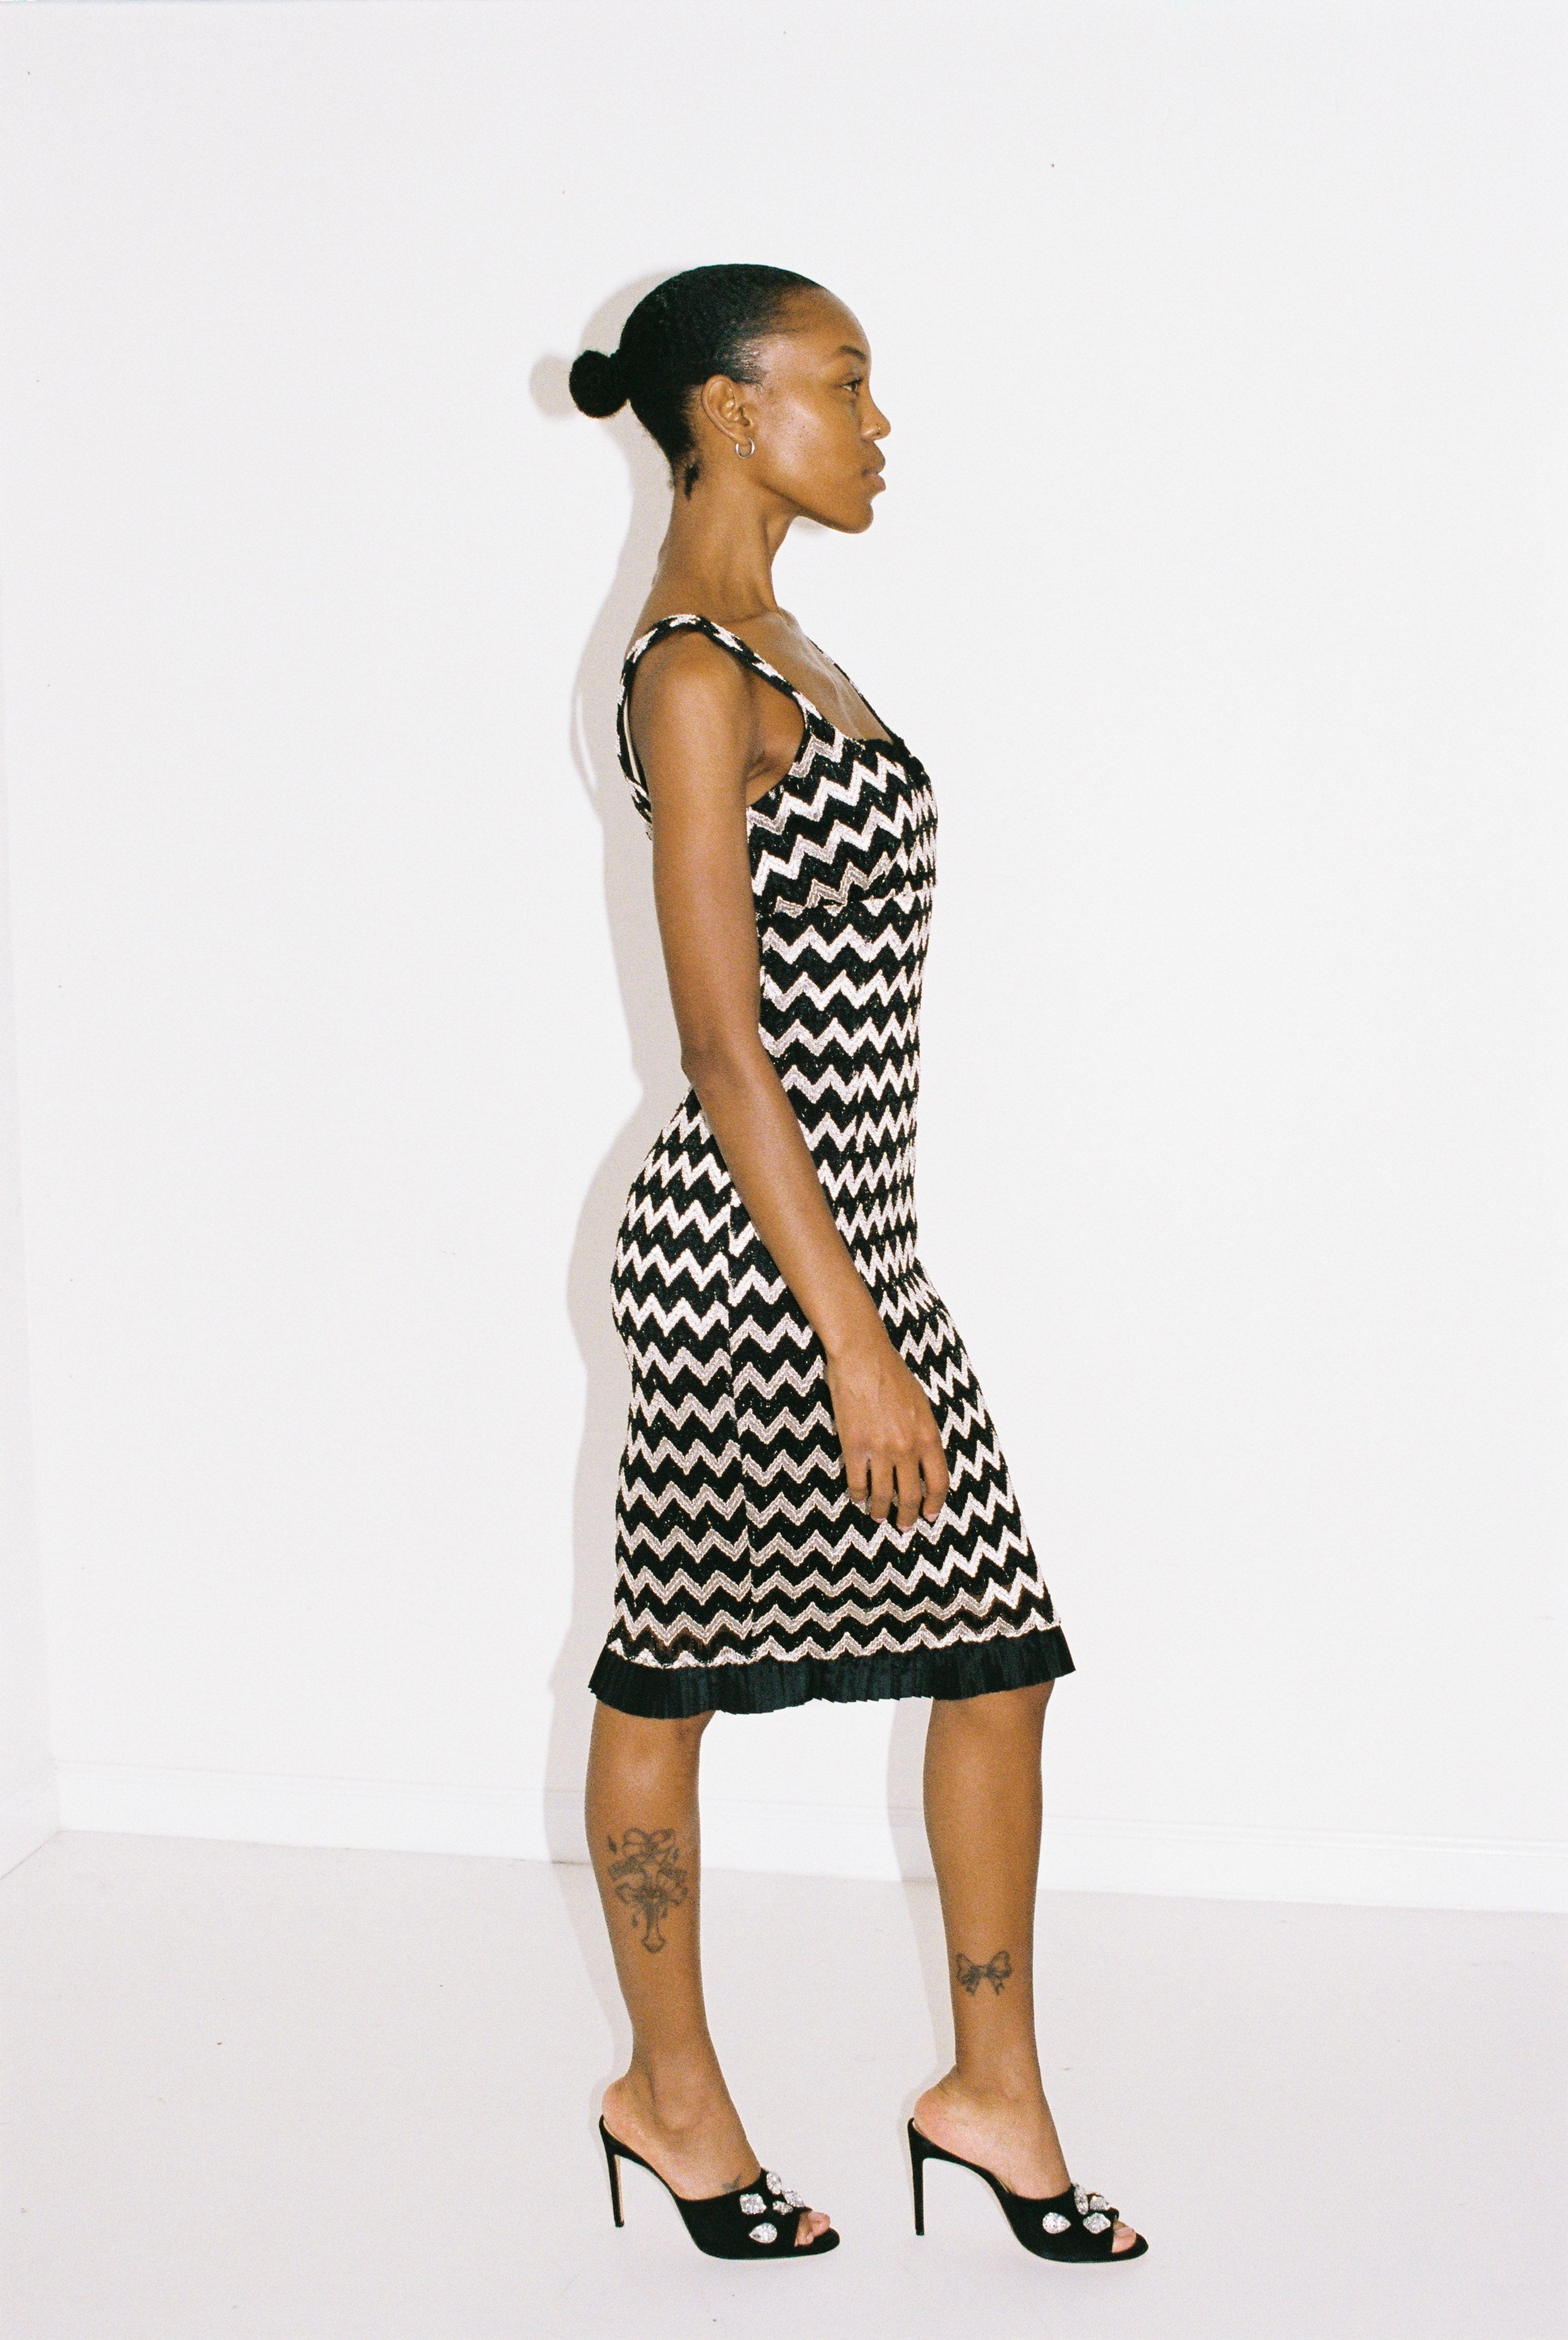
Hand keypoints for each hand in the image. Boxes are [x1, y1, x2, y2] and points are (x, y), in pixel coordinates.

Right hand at [825, 1331, 950, 1530]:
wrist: (863, 1357)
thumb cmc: (893, 1375)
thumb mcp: (921, 1405)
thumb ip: (924, 1434)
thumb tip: (922, 1460)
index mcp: (928, 1437)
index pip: (938, 1482)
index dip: (934, 1504)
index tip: (929, 1515)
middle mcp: (907, 1448)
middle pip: (910, 1496)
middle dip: (907, 1516)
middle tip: (903, 1526)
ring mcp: (880, 1449)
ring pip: (883, 1495)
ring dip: (881, 1511)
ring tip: (878, 1516)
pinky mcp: (854, 1447)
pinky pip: (857, 1483)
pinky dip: (858, 1495)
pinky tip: (858, 1498)